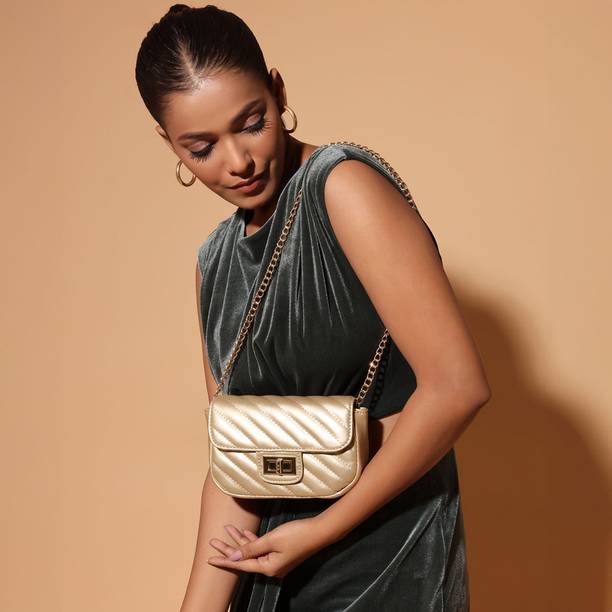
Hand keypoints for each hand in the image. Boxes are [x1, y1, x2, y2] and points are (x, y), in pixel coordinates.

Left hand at [207, 517, 327, 577]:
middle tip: (213, 540)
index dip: (224, 560)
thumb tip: (234, 557)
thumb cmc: (296, 535)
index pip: (240, 565)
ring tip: (227, 528)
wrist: (319, 532)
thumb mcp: (271, 540)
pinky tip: (245, 532)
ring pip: (252, 551)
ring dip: (240, 540)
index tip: (209, 559)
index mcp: (267, 568)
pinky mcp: (281, 552)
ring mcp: (276, 561)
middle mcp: (270, 568)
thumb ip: (251, 548)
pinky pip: (262, 547)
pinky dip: (253, 540)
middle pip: (244, 558)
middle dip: (229, 548)